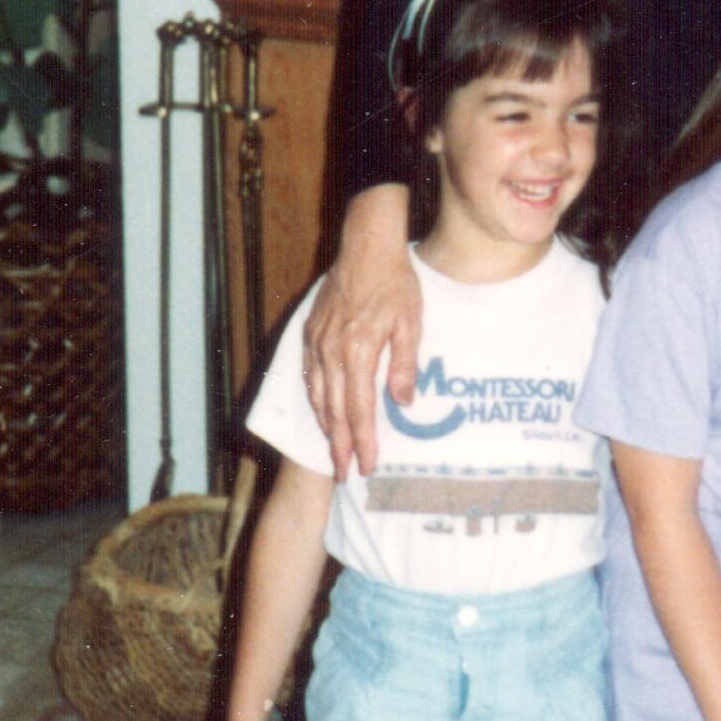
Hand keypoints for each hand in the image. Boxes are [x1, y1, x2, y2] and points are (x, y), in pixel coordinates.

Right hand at [303, 194, 421, 476]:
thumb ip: (405, 364)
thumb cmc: (395, 283)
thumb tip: (403, 402)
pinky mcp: (310, 333)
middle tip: (345, 474)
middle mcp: (332, 351)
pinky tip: (321, 412)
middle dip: (340, 446)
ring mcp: (317, 342)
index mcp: (359, 351)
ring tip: (334, 452)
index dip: (363, 441)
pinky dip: (314, 400)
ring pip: (317, 396)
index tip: (368, 466)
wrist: (366, 246)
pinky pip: (309, 376)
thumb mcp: (411, 322)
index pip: (360, 409)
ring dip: (325, 428)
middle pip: (333, 411)